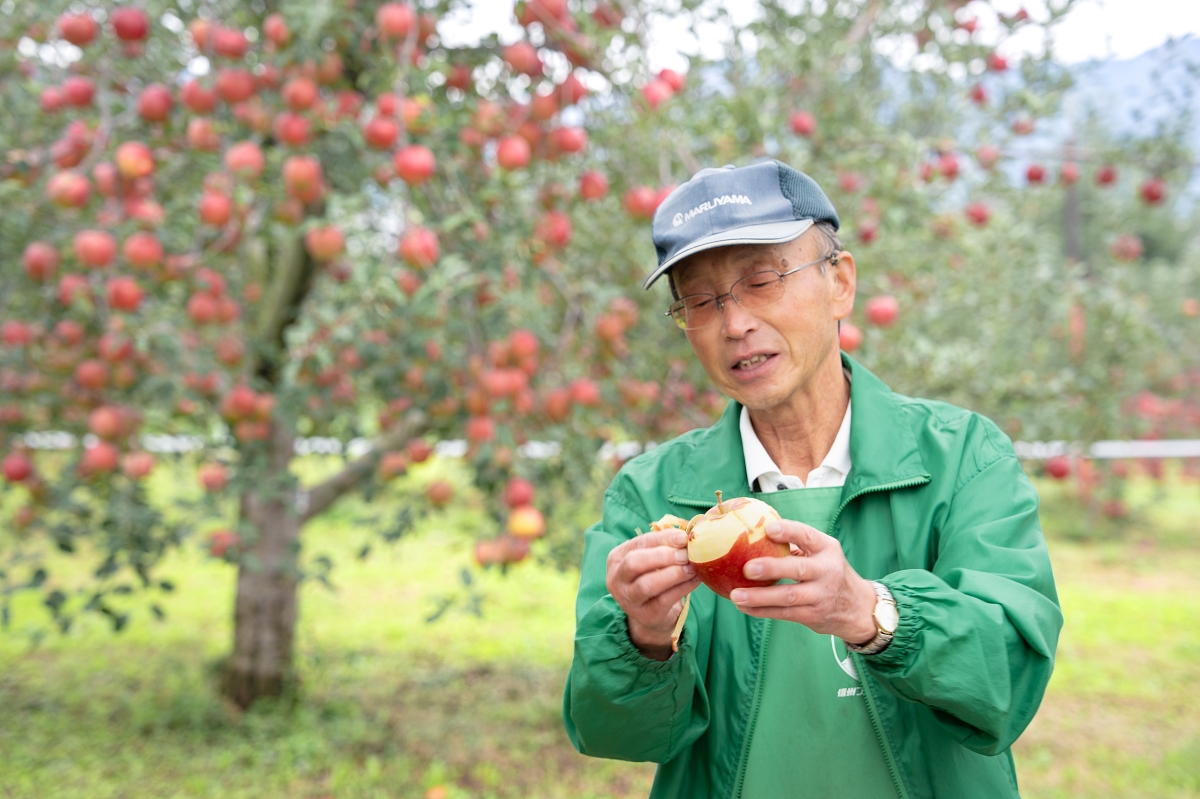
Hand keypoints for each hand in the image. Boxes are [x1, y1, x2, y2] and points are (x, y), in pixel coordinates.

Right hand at [606, 529, 701, 660]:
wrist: (652, 613)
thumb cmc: (653, 577)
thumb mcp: (653, 559)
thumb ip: (665, 546)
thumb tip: (688, 535)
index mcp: (617, 558)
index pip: (639, 543)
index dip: (662, 539)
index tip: (683, 537)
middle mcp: (616, 578)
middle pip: (634, 563)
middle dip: (662, 556)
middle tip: (685, 555)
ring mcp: (628, 599)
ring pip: (647, 584)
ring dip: (673, 574)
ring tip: (691, 568)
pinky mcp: (645, 615)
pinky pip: (663, 600)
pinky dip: (682, 588)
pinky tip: (695, 580)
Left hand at [729, 520, 877, 643]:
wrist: (857, 608)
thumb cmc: (827, 571)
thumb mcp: (822, 553)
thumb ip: (797, 544)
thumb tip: (755, 532)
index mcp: (827, 549)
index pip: (807, 536)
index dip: (788, 532)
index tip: (767, 529)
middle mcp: (827, 571)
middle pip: (797, 569)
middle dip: (771, 568)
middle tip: (747, 568)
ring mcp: (821, 595)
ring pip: (788, 597)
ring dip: (759, 597)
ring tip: (735, 595)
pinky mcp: (813, 615)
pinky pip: (784, 613)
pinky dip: (761, 611)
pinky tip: (743, 607)